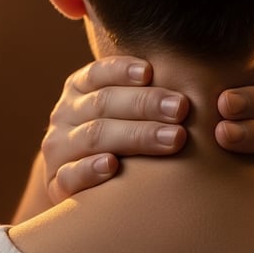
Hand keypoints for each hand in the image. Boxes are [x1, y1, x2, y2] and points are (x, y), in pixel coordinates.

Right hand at [41, 56, 188, 203]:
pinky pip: (71, 175)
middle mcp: (65, 114)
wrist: (84, 182)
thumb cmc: (123, 135)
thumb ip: (148, 92)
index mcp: (80, 88)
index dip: (122, 70)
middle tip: (182, 109)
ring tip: (174, 138)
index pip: (99, 72)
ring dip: (136, 136)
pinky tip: (113, 166)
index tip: (150, 71)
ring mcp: (58, 148)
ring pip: (94, 137)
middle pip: (104, 103)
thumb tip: (196, 79)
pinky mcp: (57, 182)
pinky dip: (90, 169)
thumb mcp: (125, 109)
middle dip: (145, 104)